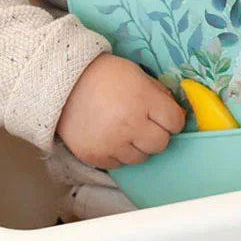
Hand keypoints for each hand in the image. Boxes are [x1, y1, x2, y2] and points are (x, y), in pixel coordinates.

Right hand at [56, 53, 185, 168]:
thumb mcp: (138, 76)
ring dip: (137, 146)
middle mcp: (131, 125)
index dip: (173, 120)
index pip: (175, 122)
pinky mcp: (95, 157)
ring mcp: (112, 143)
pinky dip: (118, 153)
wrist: (65, 83)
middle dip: (157, 134)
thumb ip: (158, 95)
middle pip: (160, 144)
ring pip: (140, 158)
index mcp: (144, 100)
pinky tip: (110, 137)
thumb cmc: (106, 75)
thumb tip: (175, 113)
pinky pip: (118, 164)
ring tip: (125, 130)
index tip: (166, 117)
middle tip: (146, 124)